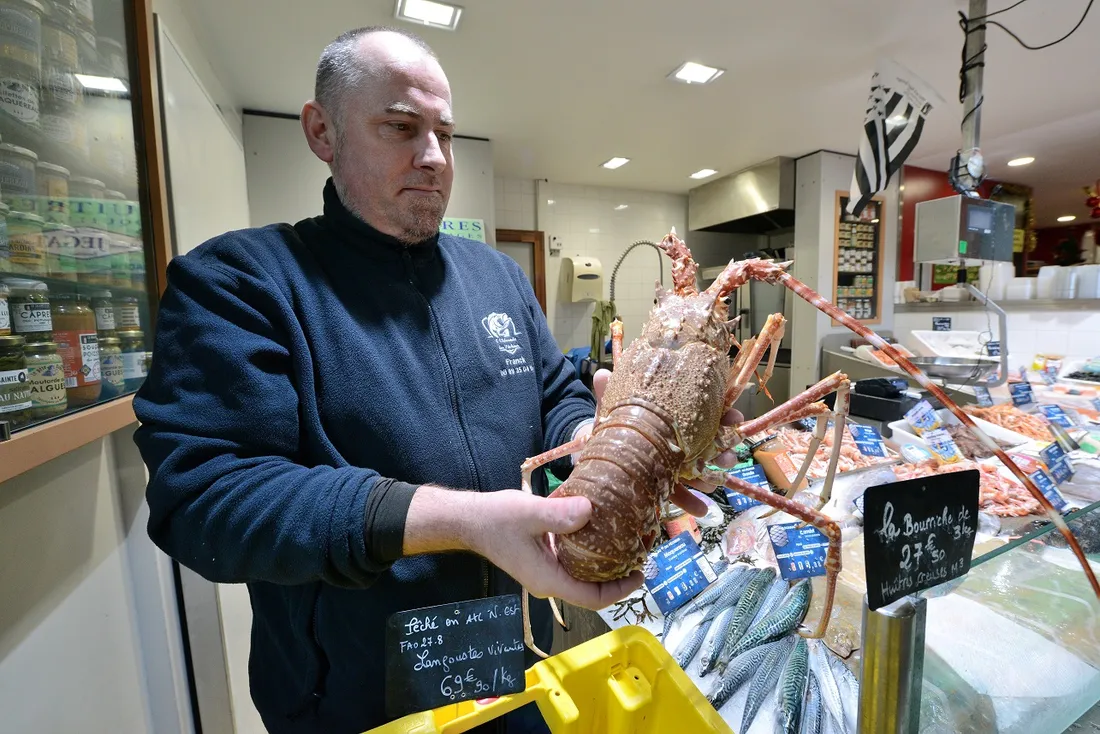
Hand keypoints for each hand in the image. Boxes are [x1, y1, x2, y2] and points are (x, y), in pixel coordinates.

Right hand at [468, 489, 642, 609]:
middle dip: (618, 575)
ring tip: (628, 540)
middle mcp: (550, 580)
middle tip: (640, 551)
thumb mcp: (528, 513)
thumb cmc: (495, 519)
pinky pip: (574, 560)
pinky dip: (592, 550)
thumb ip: (558, 514)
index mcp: (548, 579)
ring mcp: (546, 570)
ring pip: (584, 574)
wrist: (469, 519)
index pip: (591, 598)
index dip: (620, 590)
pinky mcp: (544, 557)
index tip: (640, 573)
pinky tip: (602, 529)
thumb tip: (590, 510)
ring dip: (607, 562)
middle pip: (592, 588)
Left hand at [575, 368, 743, 517]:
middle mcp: (678, 441)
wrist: (599, 451)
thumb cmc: (613, 425)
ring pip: (699, 470)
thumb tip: (600, 373)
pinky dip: (692, 502)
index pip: (704, 413)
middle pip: (708, 443)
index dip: (723, 414)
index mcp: (673, 419)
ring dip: (711, 475)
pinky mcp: (664, 486)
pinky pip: (682, 494)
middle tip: (729, 455)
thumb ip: (609, 393)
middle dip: (723, 449)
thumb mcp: (612, 408)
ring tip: (714, 482)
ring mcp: (674, 465)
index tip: (734, 417)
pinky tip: (700, 509)